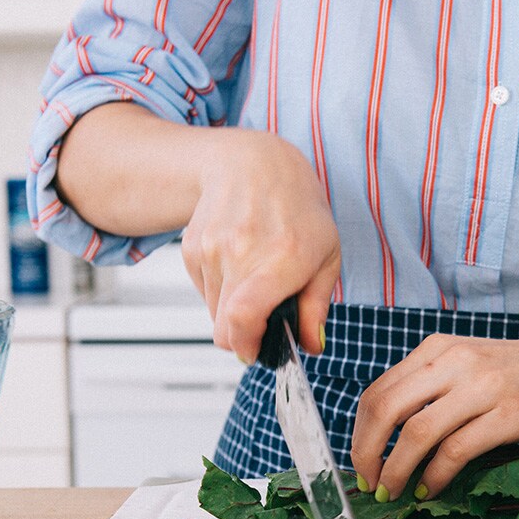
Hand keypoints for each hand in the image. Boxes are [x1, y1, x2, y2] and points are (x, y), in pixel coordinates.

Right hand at [181, 129, 340, 360]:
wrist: (254, 165)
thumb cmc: (298, 210)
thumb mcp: (326, 257)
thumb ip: (316, 307)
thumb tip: (310, 346)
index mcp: (280, 259)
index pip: (245, 315)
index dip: (247, 345)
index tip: (257, 353)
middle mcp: (240, 253)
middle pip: (224, 326)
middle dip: (244, 339)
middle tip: (264, 330)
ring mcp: (211, 251)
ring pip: (215, 314)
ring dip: (235, 314)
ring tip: (258, 283)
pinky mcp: (192, 250)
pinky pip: (205, 293)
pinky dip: (223, 293)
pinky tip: (241, 267)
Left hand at [350, 312, 518, 499]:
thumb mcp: (471, 365)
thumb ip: (433, 388)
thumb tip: (389, 439)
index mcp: (439, 348)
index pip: (379, 391)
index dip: (360, 434)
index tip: (362, 464)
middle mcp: (456, 361)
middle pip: (386, 410)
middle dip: (367, 454)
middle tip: (369, 484)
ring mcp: (483, 387)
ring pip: (416, 433)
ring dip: (396, 471)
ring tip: (394, 492)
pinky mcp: (509, 415)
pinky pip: (456, 451)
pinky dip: (435, 477)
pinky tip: (430, 489)